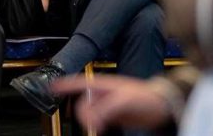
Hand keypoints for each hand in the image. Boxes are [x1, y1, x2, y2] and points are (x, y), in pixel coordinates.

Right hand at [52, 75, 172, 132]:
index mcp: (100, 84)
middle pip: (81, 105)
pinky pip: (97, 121)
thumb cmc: (145, 96)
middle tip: (93, 123)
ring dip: (90, 121)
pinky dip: (95, 126)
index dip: (62, 85)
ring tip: (99, 126)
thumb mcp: (123, 101)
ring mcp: (106, 105)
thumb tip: (90, 121)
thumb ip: (104, 109)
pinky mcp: (112, 116)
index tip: (50, 88)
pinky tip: (99, 129)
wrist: (162, 106)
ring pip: (88, 114)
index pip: (76, 82)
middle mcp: (101, 94)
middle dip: (83, 115)